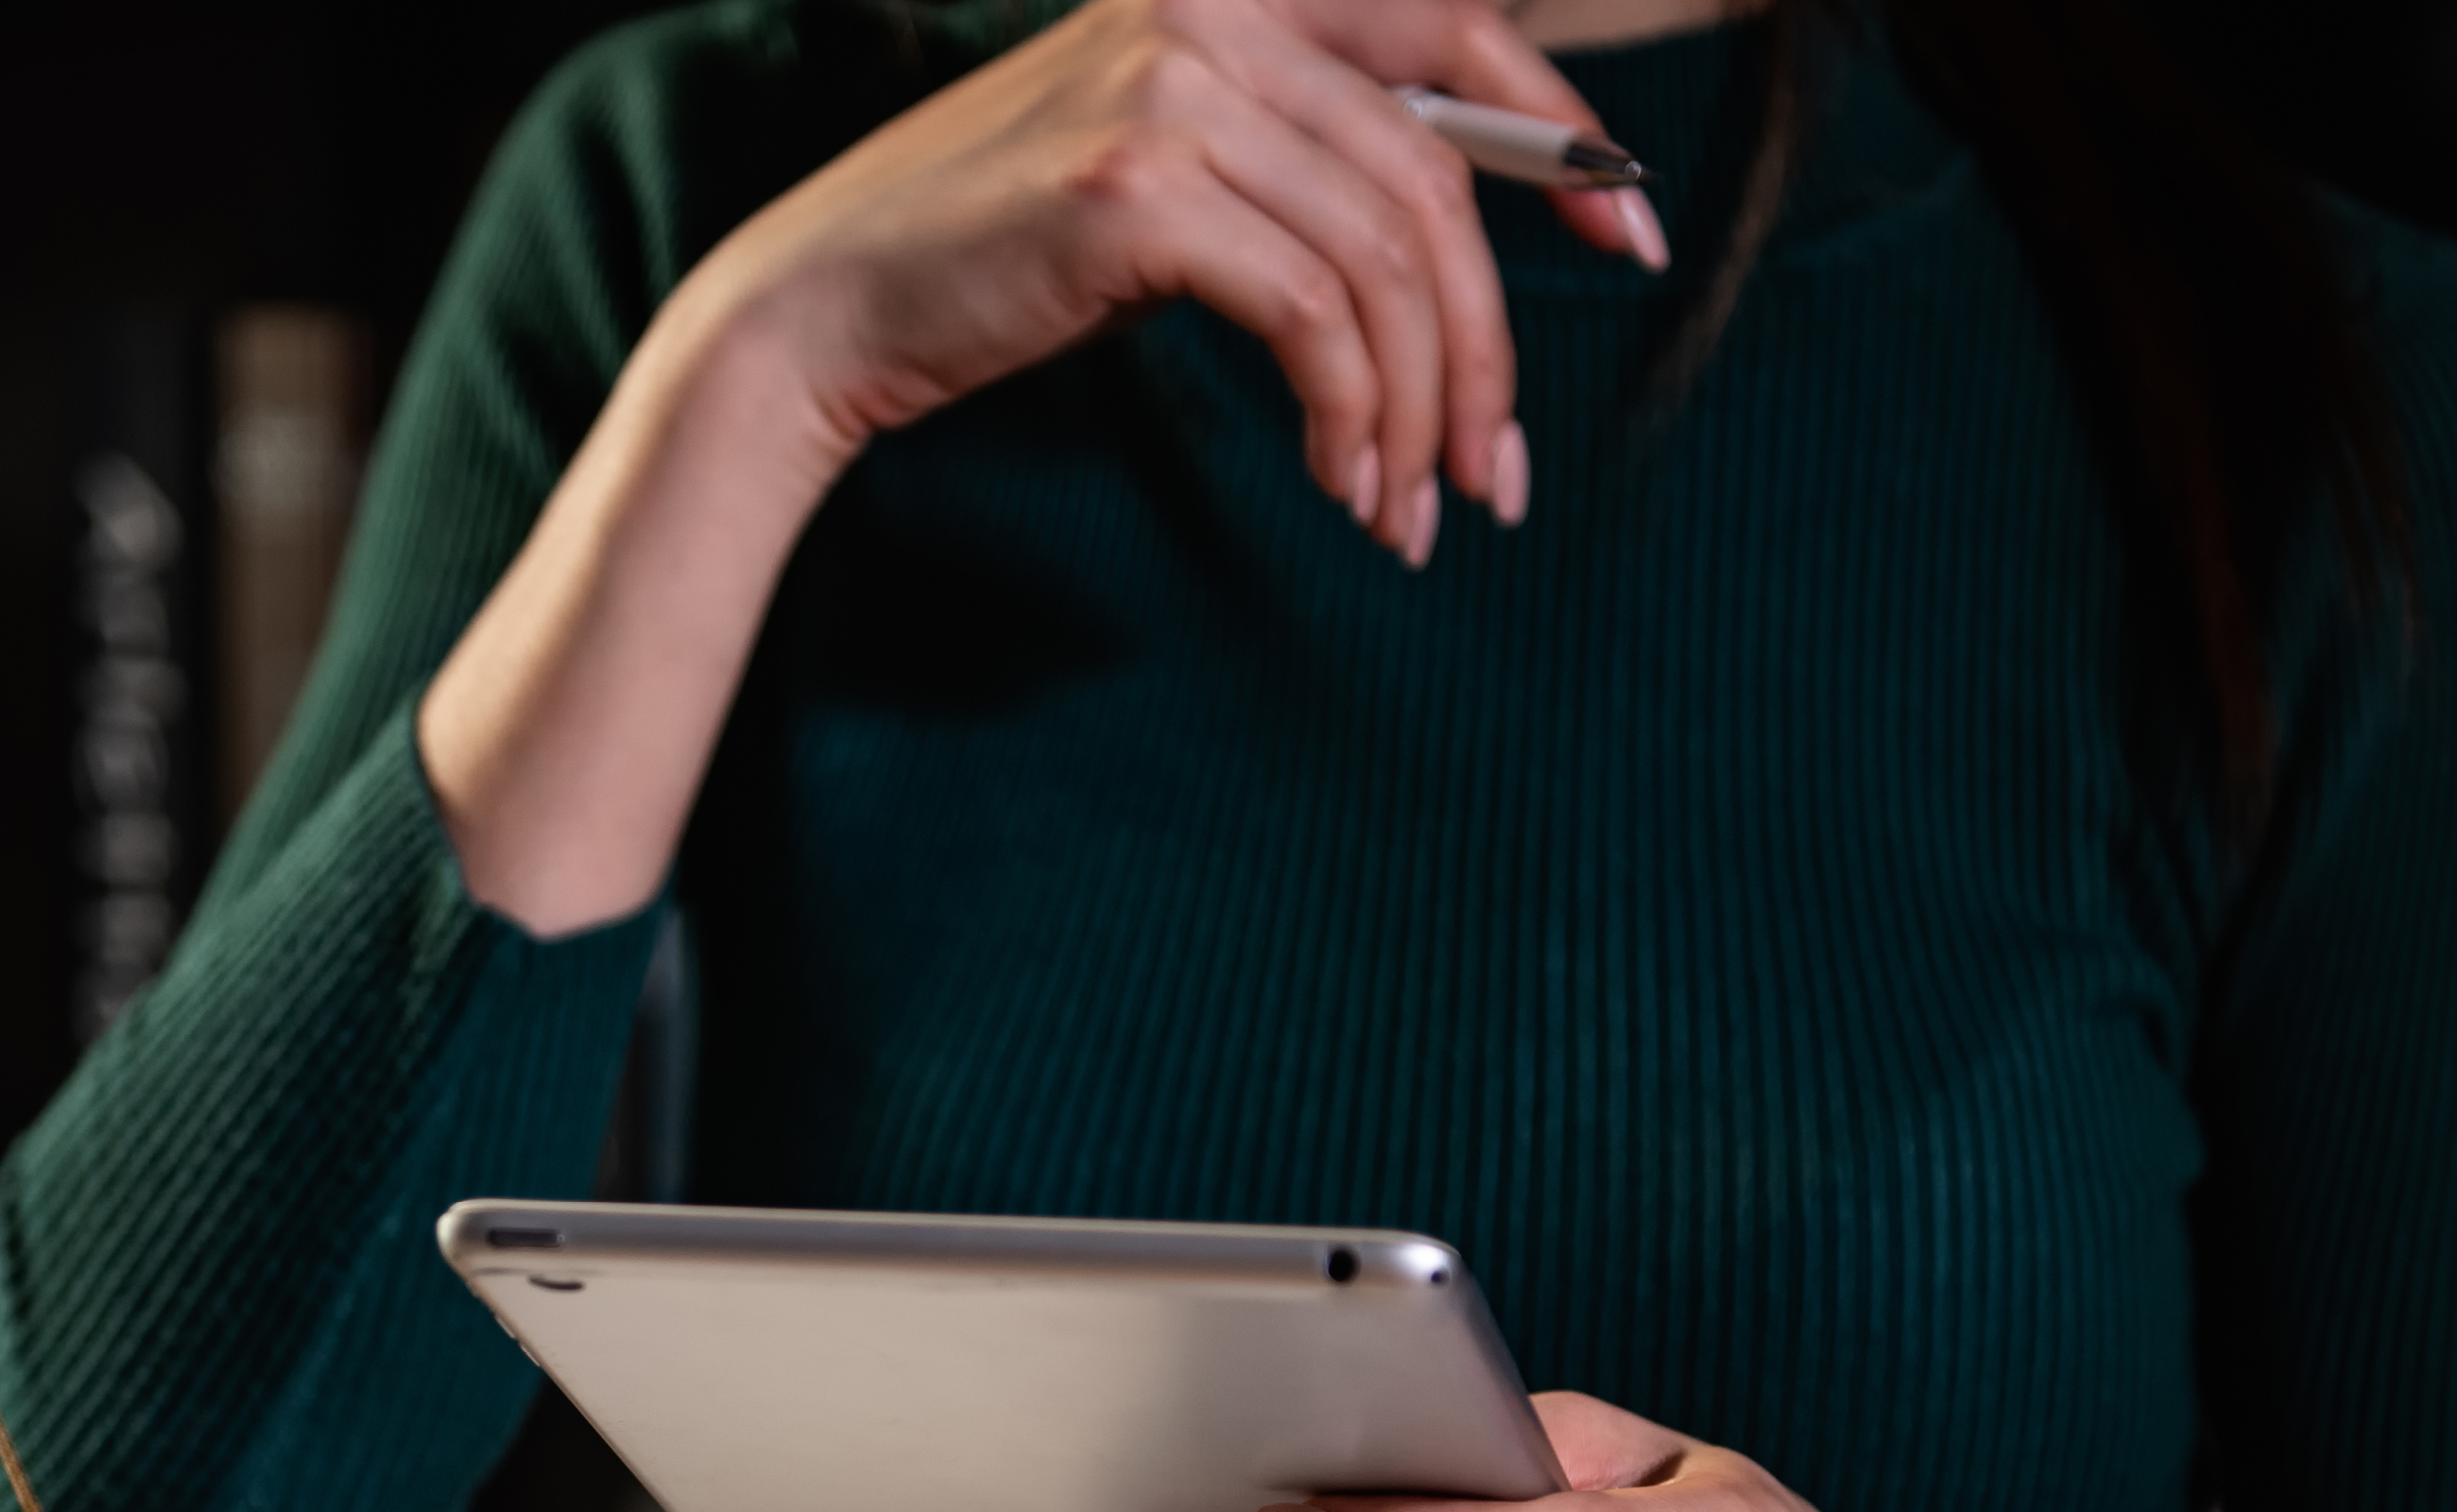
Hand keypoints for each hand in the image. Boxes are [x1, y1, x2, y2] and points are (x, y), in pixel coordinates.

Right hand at [421, 0, 1665, 931]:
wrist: (821, 308)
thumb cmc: (996, 258)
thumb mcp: (1172, 173)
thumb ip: (1301, 167)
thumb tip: (1457, 250)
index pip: (1459, 35)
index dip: (1565, 143)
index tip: (1635, 244)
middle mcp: (1213, 3)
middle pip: (1433, 182)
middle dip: (1488, 345)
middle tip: (1500, 475)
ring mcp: (1174, 85)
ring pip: (1385, 261)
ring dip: (1422, 410)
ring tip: (1412, 515)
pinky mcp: (1138, 189)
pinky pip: (1313, 315)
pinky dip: (1353, 418)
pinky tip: (1347, 489)